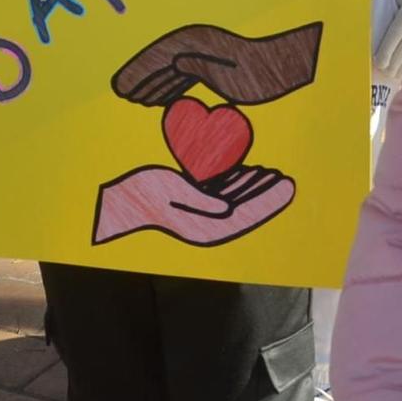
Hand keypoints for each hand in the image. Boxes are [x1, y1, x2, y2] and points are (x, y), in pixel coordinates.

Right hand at [93, 165, 295, 246]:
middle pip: (245, 209)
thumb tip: (229, 209)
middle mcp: (206, 224)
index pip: (245, 216)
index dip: (267, 201)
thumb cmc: (139, 195)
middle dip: (265, 194)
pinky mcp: (194, 203)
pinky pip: (223, 195)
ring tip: (272, 174)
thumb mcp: (170, 194)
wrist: (115, 199)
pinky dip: (237, 184)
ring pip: (236, 201)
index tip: (286, 186)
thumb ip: (200, 202)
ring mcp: (200, 214)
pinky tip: (249, 173)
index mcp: (203, 227)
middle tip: (286, 179)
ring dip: (253, 188)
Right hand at [111, 22, 322, 106]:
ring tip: (136, 99)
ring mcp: (206, 53)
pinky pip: (184, 73)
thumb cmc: (262, 73)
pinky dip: (170, 84)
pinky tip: (164, 99)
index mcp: (197, 45)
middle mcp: (197, 45)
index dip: (138, 72)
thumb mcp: (230, 73)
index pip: (158, 58)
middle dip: (140, 77)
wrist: (288, 65)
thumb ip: (200, 66)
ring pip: (171, 68)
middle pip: (160, 61)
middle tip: (120, 94)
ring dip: (153, 82)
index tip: (121, 88)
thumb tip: (173, 63)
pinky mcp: (216, 63)